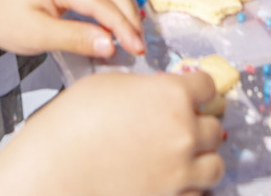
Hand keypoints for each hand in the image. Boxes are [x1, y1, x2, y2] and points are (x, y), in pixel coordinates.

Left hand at [0, 0, 143, 59]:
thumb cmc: (5, 23)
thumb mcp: (38, 37)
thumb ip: (75, 39)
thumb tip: (111, 46)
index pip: (101, 3)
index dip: (123, 26)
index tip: (137, 49)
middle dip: (130, 16)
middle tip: (139, 45)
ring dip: (126, 5)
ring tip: (133, 33)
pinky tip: (119, 18)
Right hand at [0, 71, 223, 195]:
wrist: (55, 167)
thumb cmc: (74, 121)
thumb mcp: (111, 84)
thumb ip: (146, 88)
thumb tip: (156, 93)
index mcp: (172, 95)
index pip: (207, 86)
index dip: (198, 88)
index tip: (192, 92)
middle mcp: (184, 132)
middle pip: (214, 127)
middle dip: (199, 124)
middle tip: (181, 125)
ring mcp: (180, 172)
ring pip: (215, 165)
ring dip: (202, 159)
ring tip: (184, 157)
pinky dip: (190, 189)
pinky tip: (173, 182)